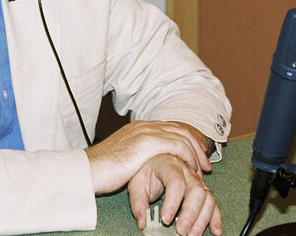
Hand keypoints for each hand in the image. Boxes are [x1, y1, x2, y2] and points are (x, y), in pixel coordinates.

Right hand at [85, 121, 210, 193]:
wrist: (90, 169)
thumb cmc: (103, 169)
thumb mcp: (124, 158)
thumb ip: (137, 155)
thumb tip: (145, 164)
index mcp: (138, 127)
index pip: (170, 129)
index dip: (186, 142)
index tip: (195, 159)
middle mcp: (144, 125)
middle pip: (180, 129)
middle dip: (196, 146)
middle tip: (205, 164)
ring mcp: (147, 131)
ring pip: (182, 136)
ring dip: (196, 153)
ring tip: (202, 170)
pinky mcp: (149, 142)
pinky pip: (178, 145)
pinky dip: (189, 156)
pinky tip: (192, 169)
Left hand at [128, 154, 222, 235]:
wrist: (155, 161)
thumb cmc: (146, 172)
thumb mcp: (137, 184)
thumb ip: (138, 203)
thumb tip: (143, 223)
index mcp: (169, 165)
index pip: (175, 182)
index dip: (172, 202)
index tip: (165, 219)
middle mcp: (187, 171)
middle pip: (196, 190)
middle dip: (190, 214)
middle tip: (181, 231)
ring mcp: (197, 180)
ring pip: (207, 198)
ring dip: (202, 219)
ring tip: (193, 235)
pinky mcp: (203, 190)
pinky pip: (213, 203)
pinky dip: (216, 218)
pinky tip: (215, 231)